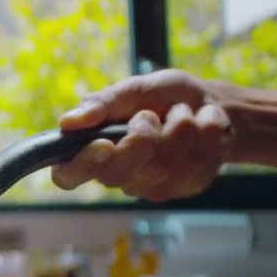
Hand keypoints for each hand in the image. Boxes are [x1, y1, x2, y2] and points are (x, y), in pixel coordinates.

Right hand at [51, 70, 234, 201]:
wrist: (210, 101)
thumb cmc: (162, 95)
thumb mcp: (132, 88)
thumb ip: (101, 103)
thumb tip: (67, 122)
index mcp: (92, 150)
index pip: (67, 176)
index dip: (82, 165)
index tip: (104, 144)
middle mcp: (116, 174)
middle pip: (118, 176)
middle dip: (142, 138)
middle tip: (152, 115)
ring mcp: (150, 186)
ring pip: (161, 167)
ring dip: (180, 127)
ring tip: (183, 113)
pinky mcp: (183, 188)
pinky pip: (194, 167)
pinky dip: (204, 134)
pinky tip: (203, 125)